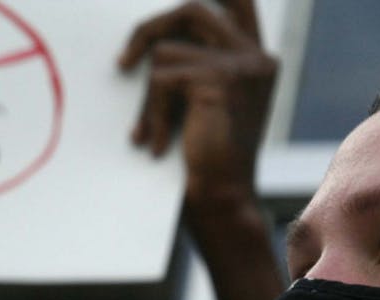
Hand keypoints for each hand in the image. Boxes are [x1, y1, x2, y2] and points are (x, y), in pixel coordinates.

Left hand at [119, 0, 277, 205]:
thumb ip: (195, 61)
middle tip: (123, 64)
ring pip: (166, 49)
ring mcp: (242, 66)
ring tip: (150, 131)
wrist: (221, 200)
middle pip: (191, 9)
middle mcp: (256, 56)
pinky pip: (161, 78)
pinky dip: (151, 113)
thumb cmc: (205, 159)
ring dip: (147, 95)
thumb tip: (150, 34)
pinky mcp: (220, 80)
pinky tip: (158, 143)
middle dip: (148, 31)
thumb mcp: (204, 101)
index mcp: (257, 59)